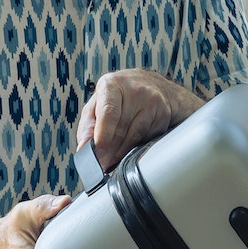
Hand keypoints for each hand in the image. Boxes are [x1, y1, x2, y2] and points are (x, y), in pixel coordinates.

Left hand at [76, 70, 203, 169]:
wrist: (156, 86)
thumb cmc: (122, 95)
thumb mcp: (99, 102)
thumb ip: (88, 124)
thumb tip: (83, 147)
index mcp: (112, 85)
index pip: (108, 113)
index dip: (103, 136)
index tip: (97, 154)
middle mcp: (134, 90)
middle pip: (121, 129)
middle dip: (109, 151)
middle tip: (101, 164)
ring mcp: (152, 102)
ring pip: (135, 137)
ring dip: (122, 153)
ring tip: (112, 161)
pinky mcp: (164, 114)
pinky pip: (147, 138)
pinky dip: (136, 148)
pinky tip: (130, 150)